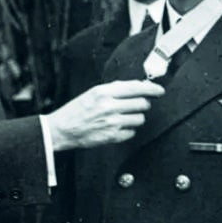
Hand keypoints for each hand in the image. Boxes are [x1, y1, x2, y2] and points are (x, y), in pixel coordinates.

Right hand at [44, 80, 164, 150]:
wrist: (62, 129)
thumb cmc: (76, 110)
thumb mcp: (93, 93)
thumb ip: (114, 89)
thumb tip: (137, 86)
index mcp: (104, 92)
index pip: (136, 87)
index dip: (152, 88)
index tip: (159, 90)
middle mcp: (109, 106)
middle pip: (142, 104)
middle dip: (143, 104)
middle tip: (137, 105)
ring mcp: (111, 122)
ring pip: (139, 119)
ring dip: (135, 118)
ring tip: (123, 117)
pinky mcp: (111, 136)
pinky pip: (132, 132)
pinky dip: (127, 130)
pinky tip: (117, 127)